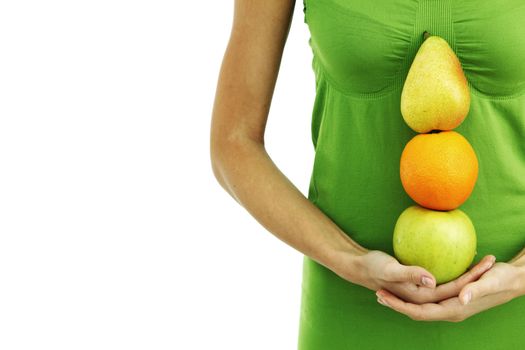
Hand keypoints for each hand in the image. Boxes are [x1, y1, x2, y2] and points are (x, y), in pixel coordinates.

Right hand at [333, 250, 494, 303]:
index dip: (470, 279)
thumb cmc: (373, 267)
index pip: (452, 289)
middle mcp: (424, 296)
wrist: (359, 267)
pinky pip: (440, 277)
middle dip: (474, 277)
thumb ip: (410, 274)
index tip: (484, 265)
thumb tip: (431, 279)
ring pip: (450, 284)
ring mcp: (421, 290)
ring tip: (480, 260)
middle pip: (456, 288)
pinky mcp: (419, 283)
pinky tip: (457, 256)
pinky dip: (451, 270)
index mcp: (420, 297)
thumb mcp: (390, 269)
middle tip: (490, 260)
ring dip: (466, 274)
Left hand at [375, 259, 524, 321]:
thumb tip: (460, 298)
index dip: (400, 306)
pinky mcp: (451, 299)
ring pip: (420, 308)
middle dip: (396, 306)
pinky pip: (428, 301)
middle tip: (377, 294)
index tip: (382, 297)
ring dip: (402, 302)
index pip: (421, 313)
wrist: (514, 280)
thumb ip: (475, 290)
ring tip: (384, 292)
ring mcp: (450, 306)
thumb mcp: (491, 281)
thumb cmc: (503, 279)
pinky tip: (404, 287)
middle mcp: (450, 310)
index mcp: (455, 309)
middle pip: (416, 313)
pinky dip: (413, 297)